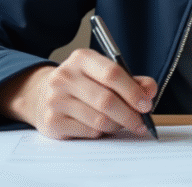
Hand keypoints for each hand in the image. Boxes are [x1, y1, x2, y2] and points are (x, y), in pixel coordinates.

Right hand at [0, 48, 156, 139]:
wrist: (41, 94)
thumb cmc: (82, 84)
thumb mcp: (103, 74)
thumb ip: (130, 80)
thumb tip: (150, 91)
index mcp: (82, 58)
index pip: (112, 73)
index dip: (133, 91)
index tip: (146, 104)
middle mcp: (65, 77)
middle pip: (106, 100)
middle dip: (130, 114)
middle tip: (141, 122)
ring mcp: (56, 100)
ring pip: (99, 120)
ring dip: (117, 125)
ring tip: (122, 123)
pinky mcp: (52, 122)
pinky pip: (89, 132)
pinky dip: (101, 132)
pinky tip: (101, 126)